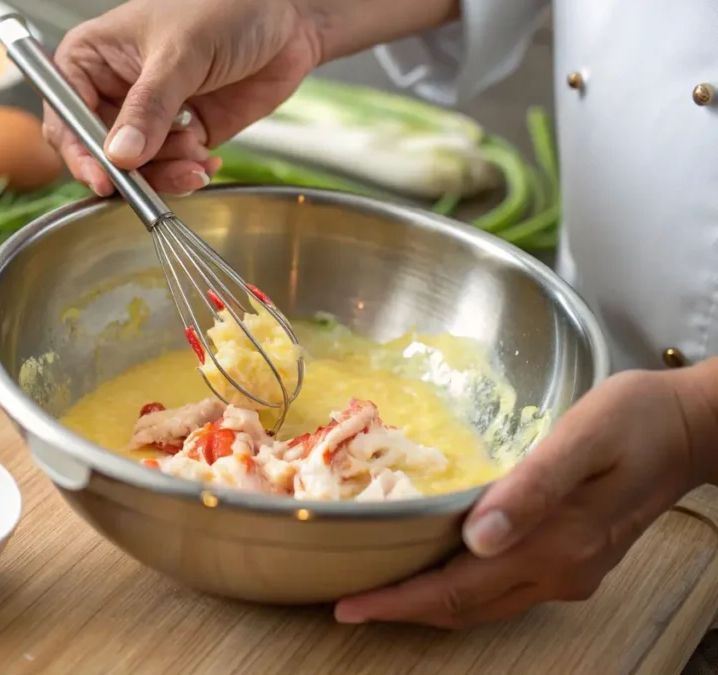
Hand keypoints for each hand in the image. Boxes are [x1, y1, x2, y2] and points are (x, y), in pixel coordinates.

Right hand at [43, 0, 321, 195]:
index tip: (102, 177)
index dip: (79, 151)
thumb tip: (119, 154)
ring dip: (166, 173)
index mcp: (92, 57)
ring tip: (195, 157)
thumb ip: (149, 107)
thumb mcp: (180, 53)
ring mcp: (152, 116)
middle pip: (99, 151)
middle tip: (153, 181)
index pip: (66, 114)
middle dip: (129, 169)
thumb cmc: (226, 4)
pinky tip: (208, 160)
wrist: (288, 13)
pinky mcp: (185, 134)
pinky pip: (173, 169)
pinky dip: (189, 173)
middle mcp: (116, 90)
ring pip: (138, 168)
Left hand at [334, 367, 713, 627]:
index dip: (400, 602)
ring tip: (380, 592)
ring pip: (484, 604)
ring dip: (430, 604)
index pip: (459, 589)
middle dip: (403, 610)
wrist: (690, 429)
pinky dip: (461, 588)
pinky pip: (504, 589)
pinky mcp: (575, 563)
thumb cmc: (634, 420)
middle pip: (465, 606)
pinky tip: (437, 568)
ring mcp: (571, 573)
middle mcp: (561, 571)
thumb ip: (531, 489)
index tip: (350, 607)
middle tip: (348, 605)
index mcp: (557, 544)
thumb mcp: (582, 440)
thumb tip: (476, 537)